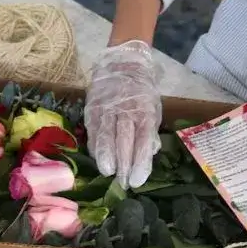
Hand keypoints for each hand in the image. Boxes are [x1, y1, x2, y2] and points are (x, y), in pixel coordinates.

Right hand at [84, 40, 161, 188]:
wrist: (122, 63)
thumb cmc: (142, 91)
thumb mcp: (154, 107)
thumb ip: (150, 131)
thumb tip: (151, 153)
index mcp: (145, 112)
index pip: (143, 141)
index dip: (140, 162)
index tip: (138, 180)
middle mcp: (126, 111)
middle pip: (124, 142)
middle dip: (124, 165)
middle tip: (123, 184)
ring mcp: (107, 109)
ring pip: (106, 136)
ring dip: (106, 157)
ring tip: (108, 173)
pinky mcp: (93, 108)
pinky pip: (93, 130)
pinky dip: (96, 146)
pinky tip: (98, 159)